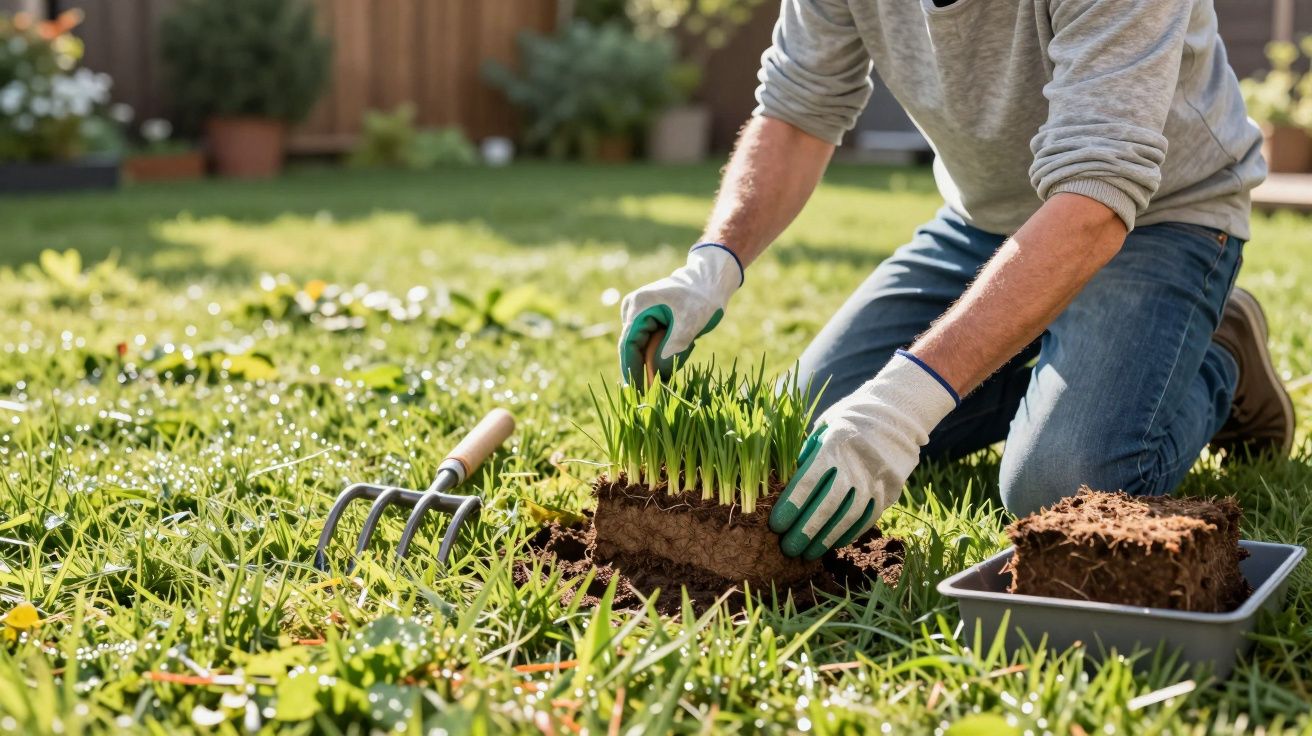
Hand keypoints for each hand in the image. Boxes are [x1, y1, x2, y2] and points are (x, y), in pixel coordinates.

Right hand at [618, 244, 742, 383]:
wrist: (709, 281)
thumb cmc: (701, 298)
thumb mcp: (690, 323)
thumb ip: (673, 348)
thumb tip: (657, 374)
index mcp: (638, 306)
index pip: (628, 345)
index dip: (631, 370)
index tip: (636, 391)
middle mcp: (633, 310)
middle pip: (634, 348)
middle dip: (648, 366)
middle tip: (663, 386)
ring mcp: (638, 314)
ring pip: (645, 348)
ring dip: (662, 356)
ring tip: (688, 345)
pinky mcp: (647, 320)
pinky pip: (652, 344)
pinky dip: (667, 349)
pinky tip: (687, 341)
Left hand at [769, 351, 958, 558]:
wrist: (895, 413)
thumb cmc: (848, 420)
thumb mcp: (823, 428)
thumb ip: (807, 456)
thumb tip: (788, 489)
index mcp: (835, 444)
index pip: (808, 482)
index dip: (791, 507)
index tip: (776, 525)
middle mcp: (858, 464)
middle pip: (828, 505)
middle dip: (806, 530)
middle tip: (788, 548)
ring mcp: (878, 479)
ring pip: (849, 517)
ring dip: (826, 538)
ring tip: (808, 553)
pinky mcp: (892, 490)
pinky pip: (868, 518)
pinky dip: (849, 533)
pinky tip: (833, 542)